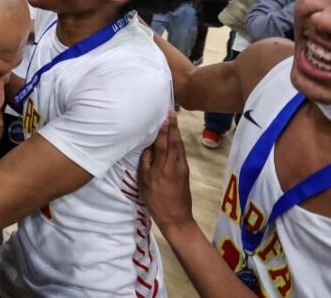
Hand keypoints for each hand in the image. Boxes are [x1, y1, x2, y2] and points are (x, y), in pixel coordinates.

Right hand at [137, 112, 194, 233]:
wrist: (175, 217)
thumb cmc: (155, 200)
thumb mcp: (144, 182)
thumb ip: (146, 163)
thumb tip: (149, 148)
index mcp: (161, 167)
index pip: (163, 143)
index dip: (164, 129)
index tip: (165, 116)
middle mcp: (174, 164)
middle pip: (174, 141)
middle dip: (173, 126)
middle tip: (172, 112)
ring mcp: (182, 168)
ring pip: (179, 146)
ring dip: (176, 132)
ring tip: (174, 121)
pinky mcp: (185, 172)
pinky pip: (181, 153)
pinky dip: (178, 142)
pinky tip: (176, 138)